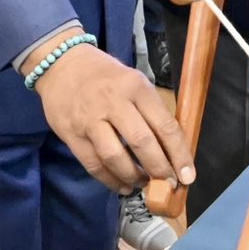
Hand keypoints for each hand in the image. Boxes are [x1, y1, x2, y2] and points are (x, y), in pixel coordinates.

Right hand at [19, 33, 194, 193]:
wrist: (61, 64)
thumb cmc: (105, 76)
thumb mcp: (133, 82)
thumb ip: (151, 111)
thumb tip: (172, 150)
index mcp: (136, 87)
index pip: (165, 125)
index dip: (179, 155)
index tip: (187, 176)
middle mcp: (114, 102)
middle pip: (142, 143)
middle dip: (159, 170)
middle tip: (167, 184)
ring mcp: (90, 119)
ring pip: (116, 157)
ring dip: (134, 177)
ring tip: (143, 184)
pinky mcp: (71, 134)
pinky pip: (94, 164)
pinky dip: (110, 180)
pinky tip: (122, 186)